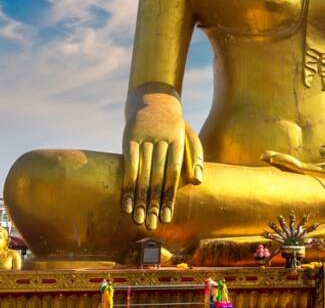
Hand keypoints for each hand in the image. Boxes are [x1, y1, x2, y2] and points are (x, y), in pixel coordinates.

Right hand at [122, 89, 202, 229]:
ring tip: (139, 219)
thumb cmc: (175, 125)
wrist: (153, 99)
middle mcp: (160, 139)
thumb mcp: (189, 136)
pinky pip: (128, 165)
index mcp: (178, 140)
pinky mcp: (129, 137)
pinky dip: (127, 185)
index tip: (167, 217)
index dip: (170, 196)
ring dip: (140, 199)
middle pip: (157, 177)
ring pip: (142, 173)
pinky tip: (126, 203)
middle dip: (154, 203)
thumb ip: (196, 158)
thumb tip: (198, 181)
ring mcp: (143, 138)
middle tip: (152, 226)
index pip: (174, 173)